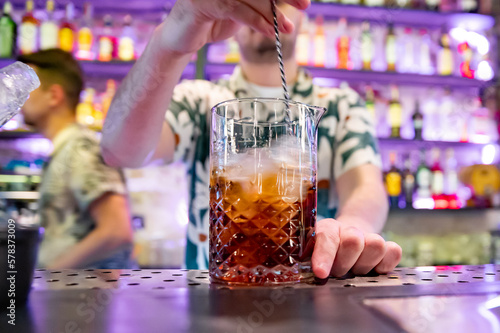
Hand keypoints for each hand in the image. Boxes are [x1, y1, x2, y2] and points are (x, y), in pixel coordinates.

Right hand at [158, 0, 309, 54]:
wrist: (180, 38)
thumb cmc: (212, 21)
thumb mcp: (241, 9)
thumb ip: (260, 2)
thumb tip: (291, 1)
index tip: (302, 0)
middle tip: (304, 5)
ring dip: (272, 13)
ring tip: (287, 28)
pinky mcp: (204, 3)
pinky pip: (236, 9)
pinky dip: (257, 21)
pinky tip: (270, 32)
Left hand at [311, 218, 401, 278]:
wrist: (346, 236)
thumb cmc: (324, 252)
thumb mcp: (310, 253)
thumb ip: (308, 261)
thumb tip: (314, 275)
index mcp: (327, 229)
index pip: (327, 238)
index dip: (324, 256)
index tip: (321, 273)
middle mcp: (349, 230)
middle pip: (353, 241)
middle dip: (344, 263)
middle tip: (338, 271)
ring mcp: (370, 237)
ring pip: (376, 245)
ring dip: (364, 264)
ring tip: (354, 270)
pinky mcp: (387, 247)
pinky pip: (394, 252)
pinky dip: (385, 264)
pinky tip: (374, 269)